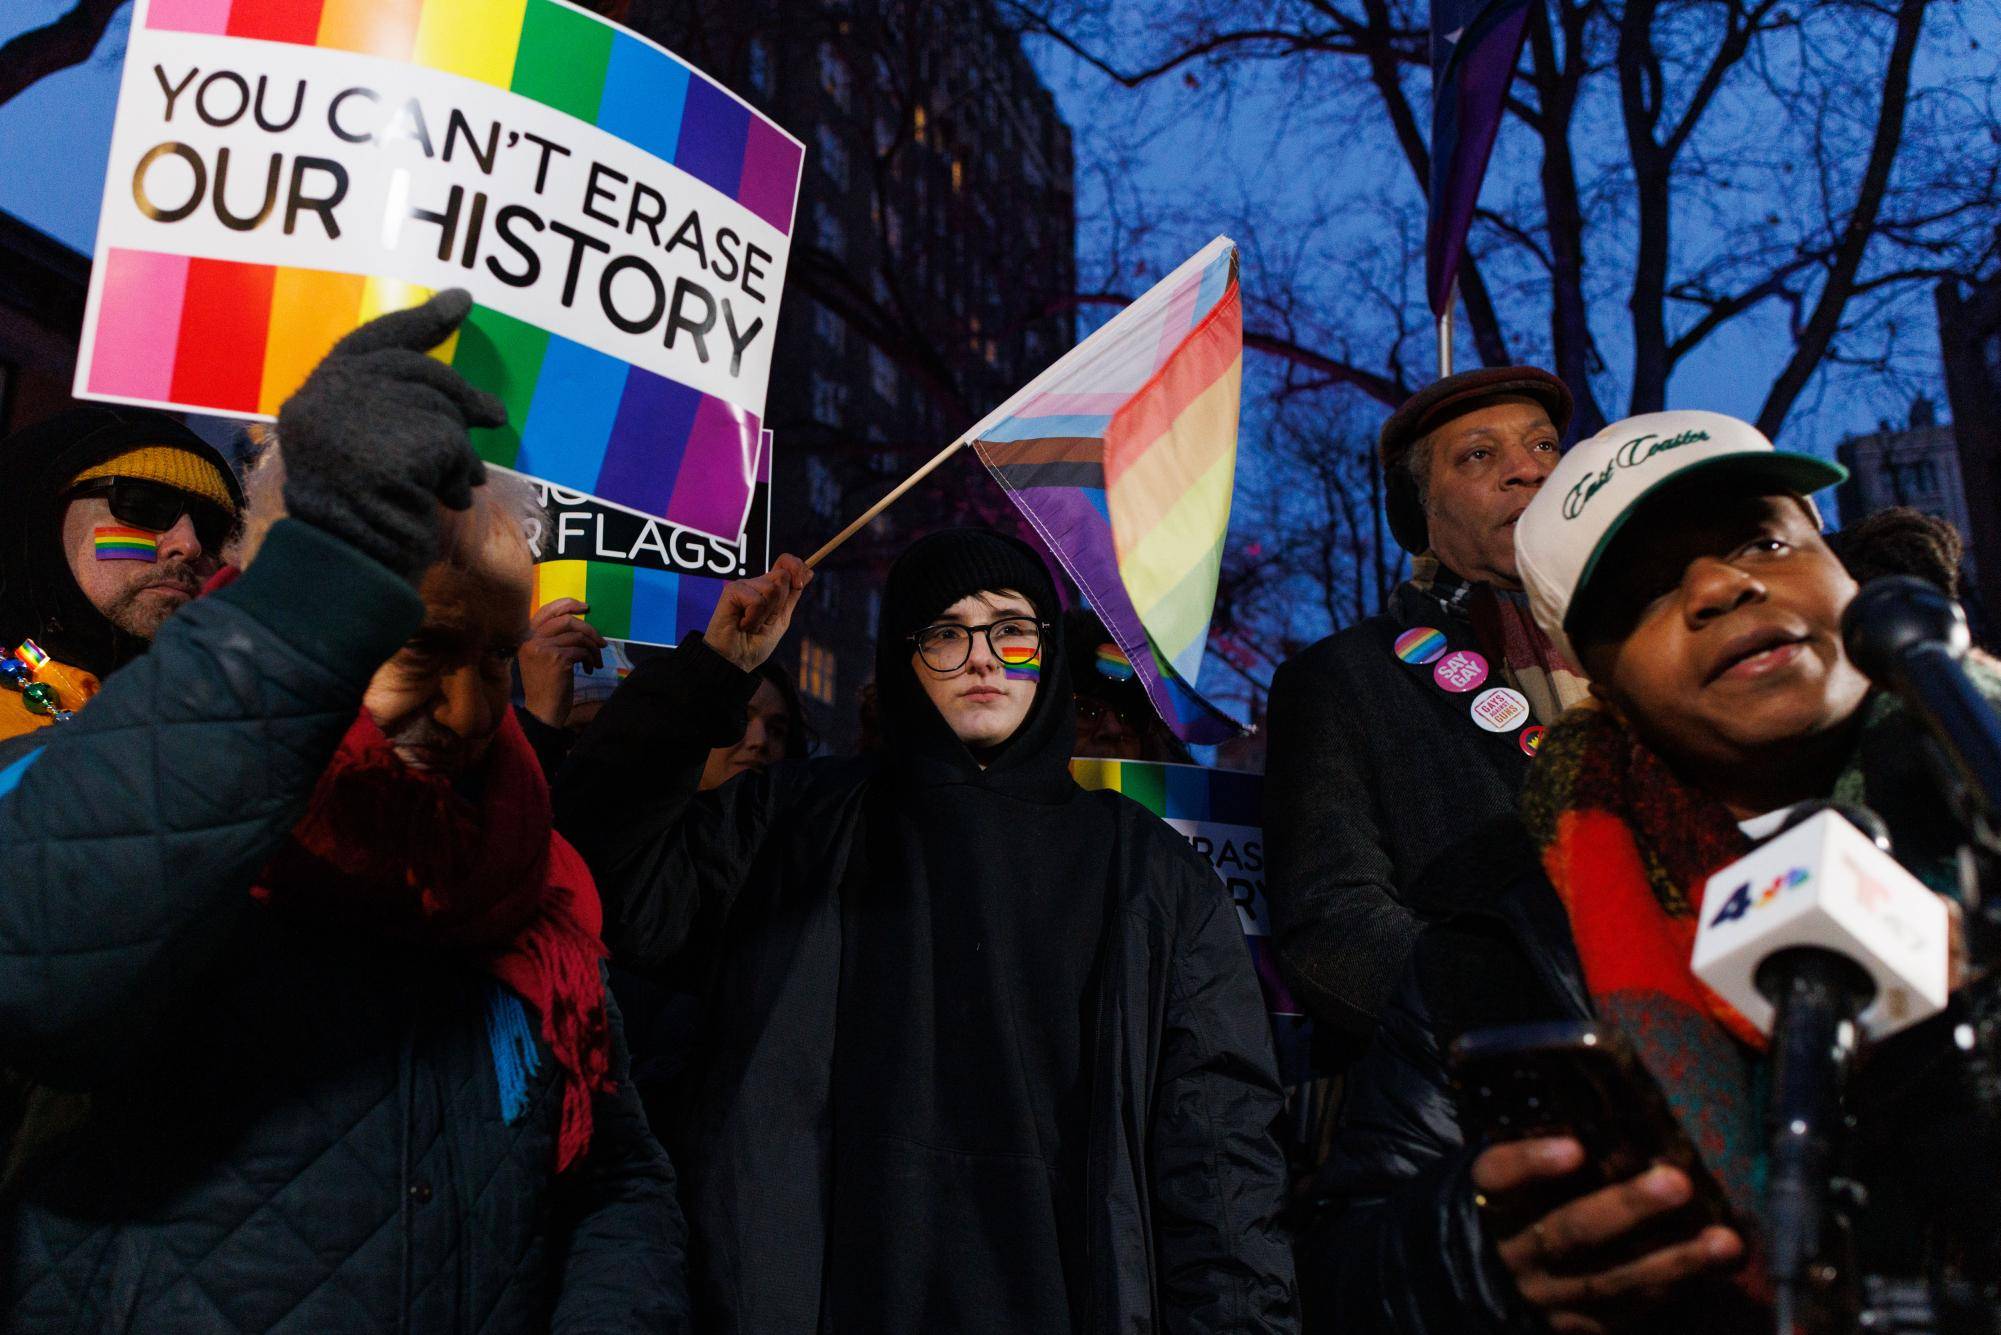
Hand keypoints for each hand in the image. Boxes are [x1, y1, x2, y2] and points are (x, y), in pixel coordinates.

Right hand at [276, 289, 506, 580]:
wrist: (343, 568)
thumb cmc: (354, 527)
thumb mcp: (361, 462)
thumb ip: (389, 420)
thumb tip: (472, 406)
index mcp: (315, 398)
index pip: (373, 339)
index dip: (420, 322)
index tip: (461, 300)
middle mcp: (333, 395)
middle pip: (420, 373)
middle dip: (463, 397)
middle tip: (496, 415)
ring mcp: (367, 417)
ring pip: (443, 415)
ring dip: (457, 456)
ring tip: (447, 489)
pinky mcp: (406, 443)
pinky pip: (455, 452)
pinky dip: (458, 480)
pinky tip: (441, 502)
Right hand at [519, 598, 607, 726]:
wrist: (542, 711)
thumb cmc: (546, 685)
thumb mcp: (543, 657)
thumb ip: (553, 638)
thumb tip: (578, 621)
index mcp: (525, 637)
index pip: (547, 610)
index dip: (568, 604)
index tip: (586, 607)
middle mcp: (531, 639)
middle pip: (566, 620)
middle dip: (589, 629)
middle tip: (601, 642)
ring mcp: (542, 648)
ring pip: (578, 636)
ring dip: (593, 648)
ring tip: (596, 661)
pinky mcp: (557, 659)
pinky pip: (582, 650)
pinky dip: (591, 658)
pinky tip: (590, 669)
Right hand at [704, 556, 810, 671]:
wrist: (736, 660)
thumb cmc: (754, 644)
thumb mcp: (781, 619)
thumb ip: (791, 596)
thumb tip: (809, 572)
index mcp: (768, 588)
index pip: (786, 563)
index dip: (797, 567)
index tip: (800, 584)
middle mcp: (756, 583)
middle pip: (782, 576)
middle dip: (779, 604)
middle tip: (763, 620)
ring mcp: (743, 586)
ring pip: (772, 589)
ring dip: (764, 615)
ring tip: (751, 625)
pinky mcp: (731, 591)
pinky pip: (757, 600)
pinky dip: (753, 618)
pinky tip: (742, 625)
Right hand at [1473, 1138, 1744, 1333]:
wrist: (1490, 1280)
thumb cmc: (1521, 1204)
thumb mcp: (1518, 1177)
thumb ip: (1549, 1151)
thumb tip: (1621, 1119)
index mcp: (1492, 1201)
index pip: (1499, 1177)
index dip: (1533, 1164)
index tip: (1574, 1148)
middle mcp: (1515, 1252)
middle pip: (1569, 1232)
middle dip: (1628, 1209)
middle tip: (1677, 1183)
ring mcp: (1547, 1297)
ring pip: (1610, 1281)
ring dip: (1674, 1261)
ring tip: (1725, 1241)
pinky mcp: (1578, 1327)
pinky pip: (1629, 1311)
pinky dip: (1675, 1287)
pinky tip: (1716, 1268)